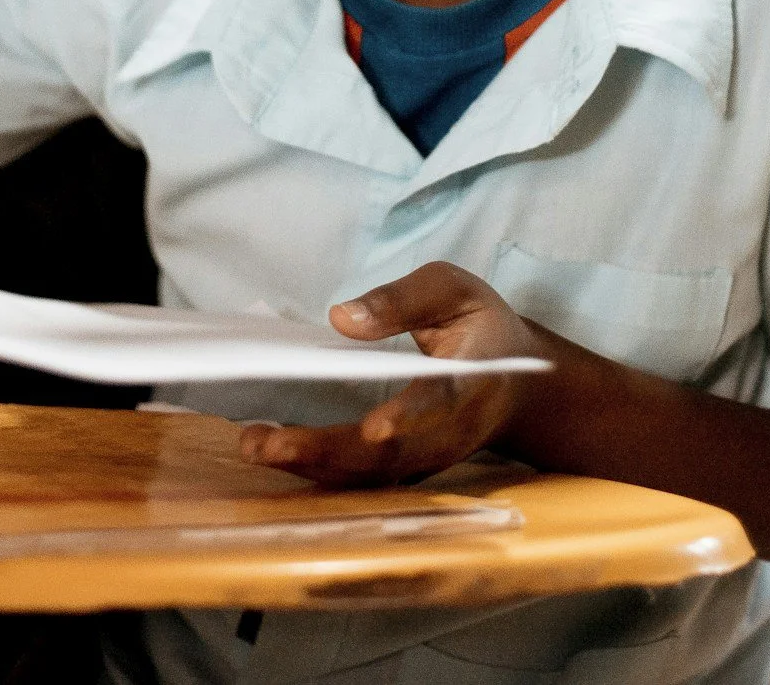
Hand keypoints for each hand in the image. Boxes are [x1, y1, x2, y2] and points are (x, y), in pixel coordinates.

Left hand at [241, 263, 544, 487]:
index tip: (376, 428)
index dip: (410, 416)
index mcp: (470, 378)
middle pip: (390, 455)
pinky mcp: (406, 469)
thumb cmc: (480, 325)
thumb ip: (402, 300)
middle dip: (326, 451)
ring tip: (253, 445)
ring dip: (311, 466)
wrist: (516, 385)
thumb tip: (342, 318)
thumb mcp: (453, 289)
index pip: (441, 402)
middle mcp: (449, 431)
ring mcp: (427, 458)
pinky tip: (272, 454)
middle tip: (266, 443)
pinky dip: (317, 471)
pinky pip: (362, 480)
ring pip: (370, 476)